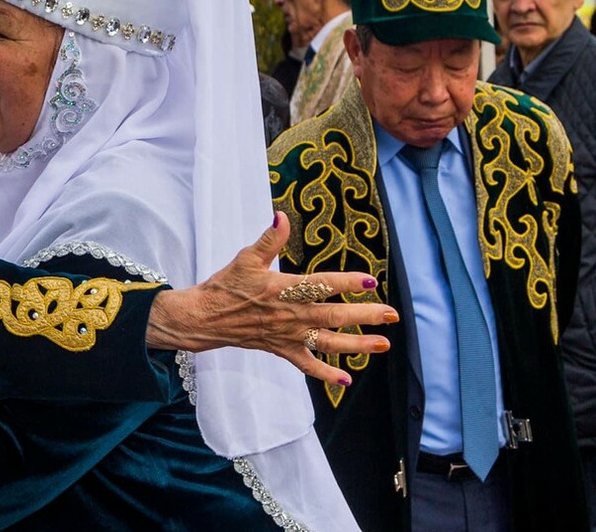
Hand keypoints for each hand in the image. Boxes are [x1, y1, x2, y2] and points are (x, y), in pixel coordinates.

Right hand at [145, 212, 397, 386]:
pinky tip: (346, 378)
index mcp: (283, 288)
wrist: (204, 318)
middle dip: (365, 316)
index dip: (346, 282)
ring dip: (357, 344)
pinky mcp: (281, 349)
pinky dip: (326, 373)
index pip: (321, 284)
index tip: (370, 280)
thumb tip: (281, 216)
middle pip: (333, 315)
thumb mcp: (246, 258)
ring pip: (327, 342)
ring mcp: (287, 334)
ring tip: (382, 344)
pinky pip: (306, 364)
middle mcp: (290, 314)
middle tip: (391, 315)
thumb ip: (270, 239)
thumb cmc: (225, 285)